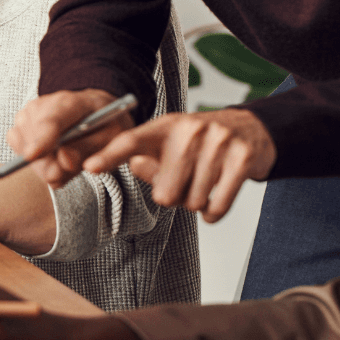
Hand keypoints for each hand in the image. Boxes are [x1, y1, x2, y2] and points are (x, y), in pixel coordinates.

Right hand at [11, 90, 134, 189]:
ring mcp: (28, 113)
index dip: (41, 139)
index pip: (51, 121)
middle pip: (33, 139)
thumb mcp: (111, 138)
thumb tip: (65, 162)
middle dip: (46, 164)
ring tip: (65, 160)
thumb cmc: (105, 123)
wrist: (94, 110)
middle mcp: (44, 105)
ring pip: (24, 147)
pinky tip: (52, 157)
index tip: (31, 156)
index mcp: (72, 103)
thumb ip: (89, 150)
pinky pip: (18, 148)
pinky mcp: (20, 123)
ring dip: (43, 164)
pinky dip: (35, 160)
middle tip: (64, 174)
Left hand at [80, 108, 275, 221]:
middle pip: (165, 193)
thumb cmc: (200, 143)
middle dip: (175, 197)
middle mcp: (189, 130)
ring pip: (193, 201)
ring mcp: (218, 142)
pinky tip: (215, 202)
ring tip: (204, 184)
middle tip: (186, 183)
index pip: (130, 142)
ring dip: (197, 203)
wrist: (250, 129)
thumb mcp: (169, 146)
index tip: (89, 167)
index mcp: (164, 127)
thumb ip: (147, 162)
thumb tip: (134, 166)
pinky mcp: (242, 158)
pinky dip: (214, 212)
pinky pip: (218, 205)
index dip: (109, 156)